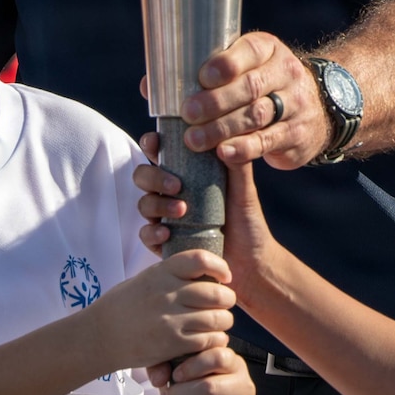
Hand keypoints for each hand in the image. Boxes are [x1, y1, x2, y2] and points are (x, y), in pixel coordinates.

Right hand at [85, 248, 235, 372]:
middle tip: (225, 303)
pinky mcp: (172, 344)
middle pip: (216, 293)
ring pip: (218, 318)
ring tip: (219, 323)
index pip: (200, 259)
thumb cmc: (123, 305)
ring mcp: (170, 320)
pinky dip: (215, 340)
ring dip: (224, 321)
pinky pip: (208, 340)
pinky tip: (211, 339)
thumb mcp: (147, 279)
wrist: (98, 336)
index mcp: (161, 272)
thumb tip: (207, 275)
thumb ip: (174, 276)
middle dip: (227, 299)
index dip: (219, 266)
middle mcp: (168, 293)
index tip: (225, 275)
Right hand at [135, 136, 282, 307]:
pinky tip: (167, 233)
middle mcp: (171, 193)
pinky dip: (152, 232)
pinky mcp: (164, 242)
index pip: (160, 152)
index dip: (152, 144)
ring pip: (144, 203)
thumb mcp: (243, 188)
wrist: (250, 260)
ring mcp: (165, 217)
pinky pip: (146, 235)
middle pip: (144, 176)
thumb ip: (237, 162)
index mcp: (186, 173)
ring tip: (182, 210)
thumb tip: (227, 135)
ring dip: (157, 204)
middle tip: (177, 185)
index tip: (156, 143)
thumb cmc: (246, 219)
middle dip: (154, 177)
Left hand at [155, 344, 254, 394]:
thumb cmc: (200, 388)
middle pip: (209, 387)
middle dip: (179, 394)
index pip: (218, 358)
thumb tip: (159, 377)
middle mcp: (244, 387)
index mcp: (236, 365)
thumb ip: (170, 365)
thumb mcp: (193, 370)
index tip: (175, 375)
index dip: (193, 366)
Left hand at [180, 31, 332, 168]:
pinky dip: (244, 148)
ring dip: (222, 128)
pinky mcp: (296, 133)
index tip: (202, 78)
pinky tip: (223, 153)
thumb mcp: (247, 68)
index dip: (226, 64)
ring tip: (194, 140)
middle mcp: (286, 73)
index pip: (251, 50)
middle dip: (216, 101)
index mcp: (270, 49)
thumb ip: (208, 74)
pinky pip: (268, 140)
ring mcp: (295, 104)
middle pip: (251, 86)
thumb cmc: (262, 85)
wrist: (316, 108)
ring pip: (257, 115)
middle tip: (188, 114)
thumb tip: (151, 85)